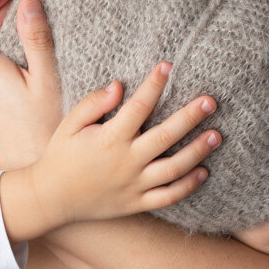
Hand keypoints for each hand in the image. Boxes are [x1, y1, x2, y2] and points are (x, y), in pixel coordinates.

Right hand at [1, 64, 219, 239]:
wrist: (52, 197)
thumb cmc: (61, 155)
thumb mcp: (70, 124)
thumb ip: (93, 103)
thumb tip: (119, 86)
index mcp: (110, 138)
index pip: (139, 106)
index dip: (154, 84)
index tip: (168, 65)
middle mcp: (126, 162)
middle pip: (166, 137)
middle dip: (190, 117)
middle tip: (210, 101)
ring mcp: (134, 185)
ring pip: (174, 169)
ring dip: (198, 151)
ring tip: (217, 135)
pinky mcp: (137, 202)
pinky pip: (168, 196)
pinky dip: (188, 186)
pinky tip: (203, 171)